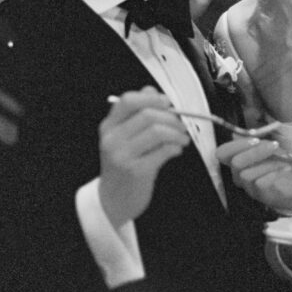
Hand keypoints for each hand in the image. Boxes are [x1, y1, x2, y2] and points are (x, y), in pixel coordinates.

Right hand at [98, 87, 190, 227]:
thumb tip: (152, 90)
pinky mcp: (136, 171)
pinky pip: (163, 151)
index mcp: (109, 127)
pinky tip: (176, 150)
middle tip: (182, 125)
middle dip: (171, 118)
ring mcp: (122, 156)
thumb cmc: (123, 166)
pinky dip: (175, 148)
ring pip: (157, 131)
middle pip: (148, 114)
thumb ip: (136, 113)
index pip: (128, 100)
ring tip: (182, 139)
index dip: (152, 98)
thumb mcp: (123, 138)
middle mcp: (112, 139)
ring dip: (176, 133)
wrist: (112, 200)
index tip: (167, 103)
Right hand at [216, 137, 291, 212]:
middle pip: (235, 163)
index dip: (235, 145)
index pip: (222, 153)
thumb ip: (256, 142)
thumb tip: (245, 134)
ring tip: (285, 157)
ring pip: (247, 175)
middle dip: (255, 151)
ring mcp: (249, 187)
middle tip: (274, 145)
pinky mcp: (260, 196)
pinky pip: (260, 184)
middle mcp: (239, 175)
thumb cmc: (278, 163)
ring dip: (268, 163)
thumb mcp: (267, 148)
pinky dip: (274, 173)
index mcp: (237, 160)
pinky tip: (286, 168)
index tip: (255, 139)